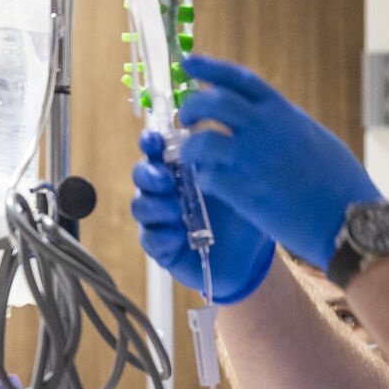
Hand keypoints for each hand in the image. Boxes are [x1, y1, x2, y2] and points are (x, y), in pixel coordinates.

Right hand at [132, 130, 275, 302]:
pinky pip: (149, 239)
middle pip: (141, 174)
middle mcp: (166, 191)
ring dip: (154, 205)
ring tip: (176, 210)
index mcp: (181, 169)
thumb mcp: (243, 185)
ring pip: (140, 205)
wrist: (249, 255)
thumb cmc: (243, 213)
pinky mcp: (161, 247)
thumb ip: (229, 162)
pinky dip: (161, 236)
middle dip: (149, 174)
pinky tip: (177, 237)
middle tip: (166, 179)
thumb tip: (221, 134)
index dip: (150, 142)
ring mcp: (160, 218)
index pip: (157, 149)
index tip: (155, 141)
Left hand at [176, 55, 382, 269]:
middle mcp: (265, 130)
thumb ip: (288, 127)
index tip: (189, 64)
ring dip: (190, 148)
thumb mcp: (317, 139)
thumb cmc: (343, 183)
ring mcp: (252, 160)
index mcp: (284, 113)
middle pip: (212, 103)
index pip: (239, 79)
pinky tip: (209, 184)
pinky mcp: (244, 192)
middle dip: (192, 107)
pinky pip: (208, 178)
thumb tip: (274, 122)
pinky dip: (204, 179)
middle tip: (186, 118)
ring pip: (201, 142)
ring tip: (190, 156)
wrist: (350, 219)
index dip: (209, 68)